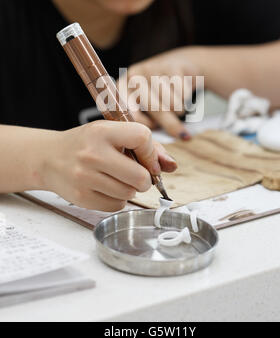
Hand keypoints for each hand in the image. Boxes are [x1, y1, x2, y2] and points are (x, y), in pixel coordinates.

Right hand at [41, 121, 176, 211]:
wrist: (49, 158)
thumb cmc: (85, 144)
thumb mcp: (111, 134)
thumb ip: (144, 146)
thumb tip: (171, 166)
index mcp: (102, 132)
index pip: (142, 138)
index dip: (151, 152)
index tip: (147, 159)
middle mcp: (92, 154)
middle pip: (140, 176)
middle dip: (144, 179)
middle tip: (136, 175)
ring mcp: (85, 177)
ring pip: (129, 193)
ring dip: (129, 189)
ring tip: (116, 179)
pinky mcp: (81, 197)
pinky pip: (116, 206)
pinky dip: (117, 200)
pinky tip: (106, 188)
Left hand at [118, 47, 201, 138]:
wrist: (178, 65)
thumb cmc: (158, 95)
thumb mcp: (145, 107)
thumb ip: (141, 124)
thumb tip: (149, 151)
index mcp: (122, 88)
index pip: (129, 112)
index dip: (143, 125)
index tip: (154, 128)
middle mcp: (134, 76)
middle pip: (154, 109)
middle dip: (169, 124)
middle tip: (179, 133)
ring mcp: (153, 68)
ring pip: (171, 103)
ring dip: (179, 112)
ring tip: (178, 110)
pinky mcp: (172, 66)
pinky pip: (183, 94)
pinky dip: (187, 101)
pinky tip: (183, 96)